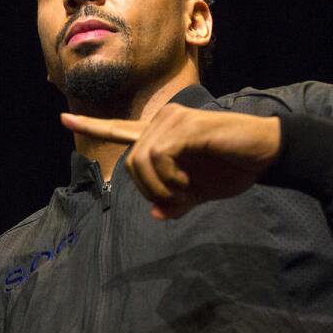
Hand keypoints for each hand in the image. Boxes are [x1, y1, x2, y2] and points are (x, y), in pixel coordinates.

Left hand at [61, 104, 280, 219]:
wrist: (269, 154)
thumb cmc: (236, 168)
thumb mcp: (200, 192)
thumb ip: (176, 200)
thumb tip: (158, 213)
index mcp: (161, 135)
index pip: (119, 129)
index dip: (91, 126)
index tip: (64, 119)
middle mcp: (162, 122)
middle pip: (130, 163)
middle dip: (149, 191)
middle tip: (178, 201)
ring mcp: (174, 120)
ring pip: (142, 162)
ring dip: (161, 188)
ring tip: (186, 194)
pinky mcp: (186, 127)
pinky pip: (159, 157)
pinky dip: (170, 179)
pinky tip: (190, 184)